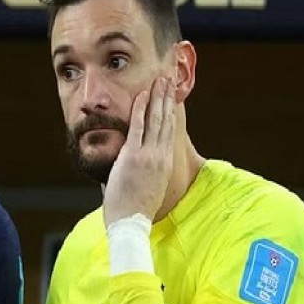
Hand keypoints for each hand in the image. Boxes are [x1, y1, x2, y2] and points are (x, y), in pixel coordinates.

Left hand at [103, 76, 176, 226]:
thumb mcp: (147, 188)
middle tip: (168, 80)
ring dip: (157, 97)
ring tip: (160, 80)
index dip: (171, 112)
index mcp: (164, 164)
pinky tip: (142, 94)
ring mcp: (148, 155)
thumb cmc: (134, 211)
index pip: (169, 132)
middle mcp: (160, 156)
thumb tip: (134, 170)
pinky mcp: (133, 156)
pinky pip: (138, 126)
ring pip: (156, 119)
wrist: (131, 223)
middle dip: (167, 98)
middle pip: (166, 121)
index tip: (171, 97)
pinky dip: (140, 109)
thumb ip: (144, 174)